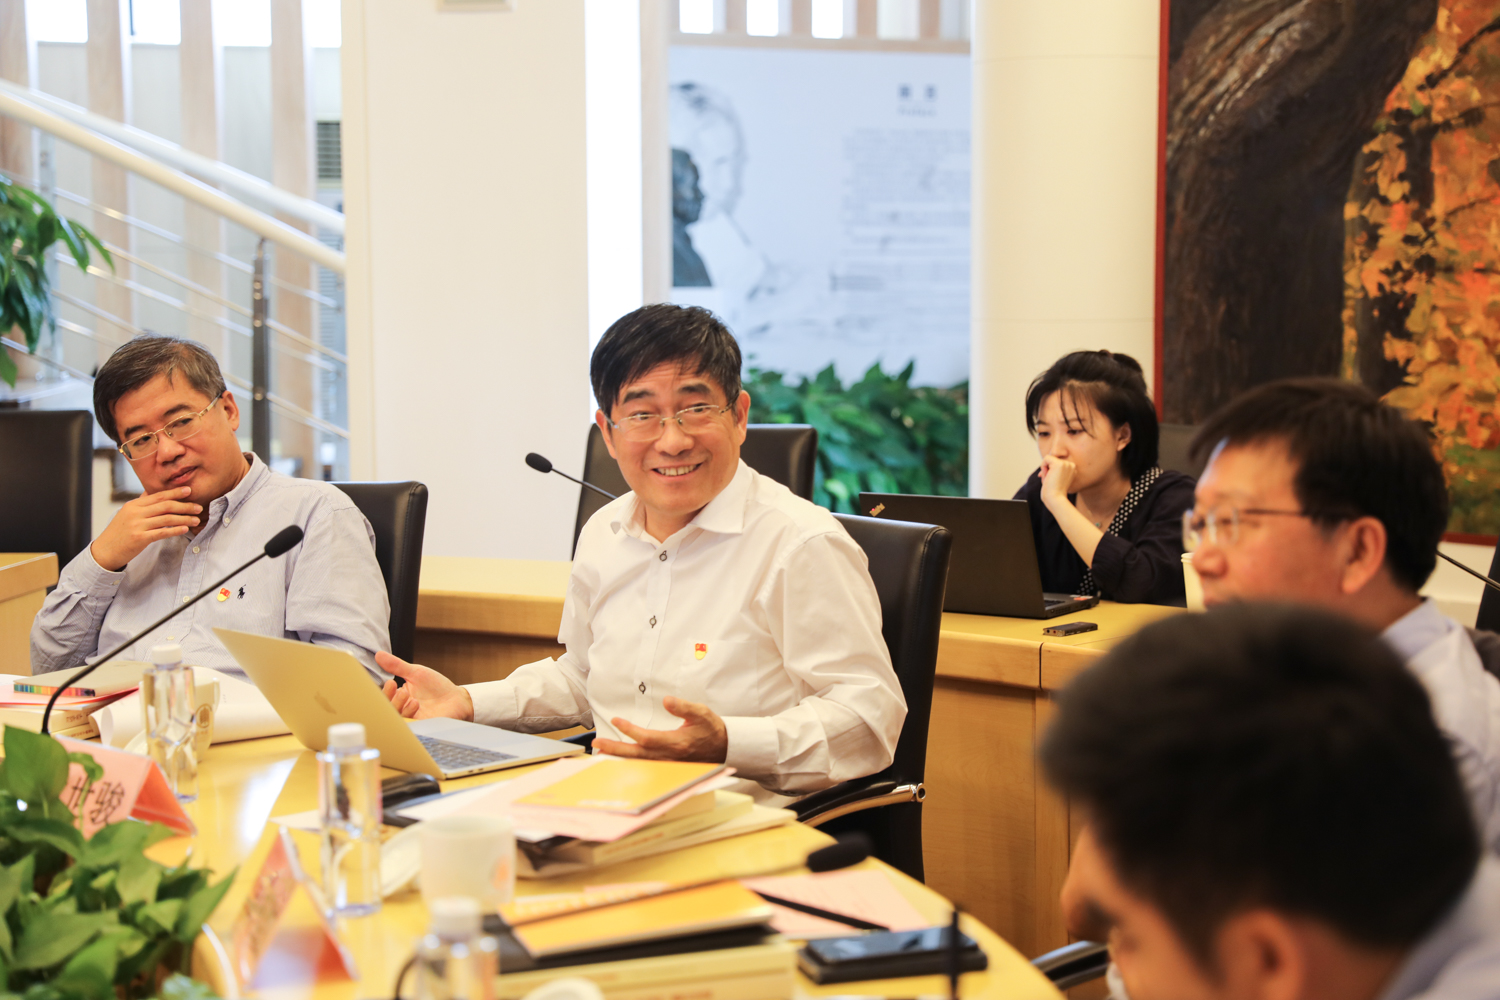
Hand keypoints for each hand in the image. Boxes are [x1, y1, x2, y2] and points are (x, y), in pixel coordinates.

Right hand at [91, 487, 201, 570]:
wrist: (104, 551)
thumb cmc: (119, 533)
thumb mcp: (127, 514)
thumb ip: (141, 504)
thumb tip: (152, 492)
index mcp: (133, 505)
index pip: (158, 495)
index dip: (175, 493)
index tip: (189, 490)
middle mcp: (135, 513)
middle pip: (165, 505)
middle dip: (185, 505)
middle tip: (199, 507)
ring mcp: (137, 525)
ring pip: (166, 518)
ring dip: (184, 518)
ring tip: (196, 520)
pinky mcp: (139, 538)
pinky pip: (162, 532)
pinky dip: (175, 530)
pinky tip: (185, 529)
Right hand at [377, 651, 473, 720]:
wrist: (456, 698)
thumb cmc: (436, 686)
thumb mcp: (416, 673)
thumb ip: (397, 666)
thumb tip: (378, 654)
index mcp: (397, 697)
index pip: (384, 698)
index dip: (385, 692)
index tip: (391, 683)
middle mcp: (402, 710)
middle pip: (389, 710)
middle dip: (393, 701)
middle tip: (402, 691)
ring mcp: (412, 719)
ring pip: (400, 719)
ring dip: (404, 709)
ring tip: (414, 700)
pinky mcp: (422, 727)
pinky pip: (413, 727)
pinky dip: (414, 720)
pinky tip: (419, 711)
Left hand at [593, 697, 728, 762]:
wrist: (724, 749)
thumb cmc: (711, 730)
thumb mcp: (701, 713)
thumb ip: (683, 707)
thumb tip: (667, 700)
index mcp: (676, 743)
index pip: (647, 738)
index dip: (630, 730)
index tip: (616, 720)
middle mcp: (669, 757)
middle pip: (636, 755)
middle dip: (615, 750)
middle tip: (597, 743)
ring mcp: (667, 764)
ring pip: (638, 763)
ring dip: (618, 757)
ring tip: (600, 751)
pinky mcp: (666, 766)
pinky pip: (643, 766)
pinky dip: (629, 762)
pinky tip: (617, 758)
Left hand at [1038, 456, 1077, 509]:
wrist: (1056, 499)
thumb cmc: (1054, 493)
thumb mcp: (1055, 480)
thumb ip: (1052, 471)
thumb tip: (1044, 464)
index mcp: (1072, 470)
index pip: (1057, 463)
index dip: (1050, 470)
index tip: (1048, 478)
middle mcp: (1071, 466)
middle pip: (1053, 460)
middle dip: (1047, 469)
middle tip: (1049, 480)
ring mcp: (1066, 464)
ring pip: (1049, 458)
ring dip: (1045, 469)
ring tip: (1049, 479)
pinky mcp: (1059, 464)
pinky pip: (1046, 458)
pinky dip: (1043, 466)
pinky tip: (1047, 475)